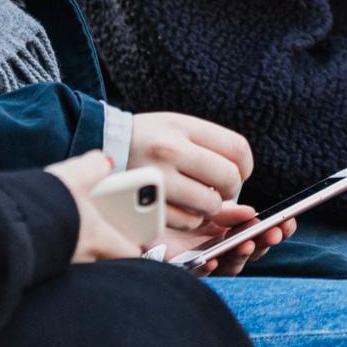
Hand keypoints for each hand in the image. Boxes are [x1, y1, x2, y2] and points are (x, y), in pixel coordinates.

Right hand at [45, 150, 139, 263]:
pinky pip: (58, 255)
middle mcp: (84, 258)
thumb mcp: (77, 174)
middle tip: (107, 221)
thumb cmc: (46, 203)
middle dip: (108, 241)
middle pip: (106, 256)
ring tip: (75, 219)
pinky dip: (59, 243)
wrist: (2, 224)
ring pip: (82, 256)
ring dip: (81, 243)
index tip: (142, 233)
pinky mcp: (40, 263)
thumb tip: (104, 162)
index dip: (138, 243)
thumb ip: (96, 165)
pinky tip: (48, 225)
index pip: (132, 252)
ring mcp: (62, 263)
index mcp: (101, 239)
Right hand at [128, 111, 254, 228]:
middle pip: (228, 178)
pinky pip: (187, 221)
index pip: (236, 148)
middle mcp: (170, 152)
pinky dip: (190, 219)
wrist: (101, 147)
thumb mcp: (176, 125)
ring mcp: (157, 181)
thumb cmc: (149, 138)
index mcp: (181, 127)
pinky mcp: (146, 206)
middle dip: (231, 189)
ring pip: (210, 205)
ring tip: (197, 197)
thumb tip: (242, 174)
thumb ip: (209, 143)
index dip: (246, 166)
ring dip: (210, 206)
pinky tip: (180, 207)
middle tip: (220, 189)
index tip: (239, 172)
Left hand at [166, 204, 298, 278]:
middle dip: (263, 243)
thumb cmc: (176, 216)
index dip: (275, 230)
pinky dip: (207, 266)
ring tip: (245, 244)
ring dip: (240, 255)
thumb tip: (250, 213)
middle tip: (272, 233)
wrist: (140, 225)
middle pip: (250, 252)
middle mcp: (222, 250)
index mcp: (229, 233)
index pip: (259, 234)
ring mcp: (205, 262)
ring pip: (230, 265)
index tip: (288, 222)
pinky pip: (199, 272)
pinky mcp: (184, 269)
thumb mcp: (206, 210)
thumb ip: (227, 214)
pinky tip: (212, 258)